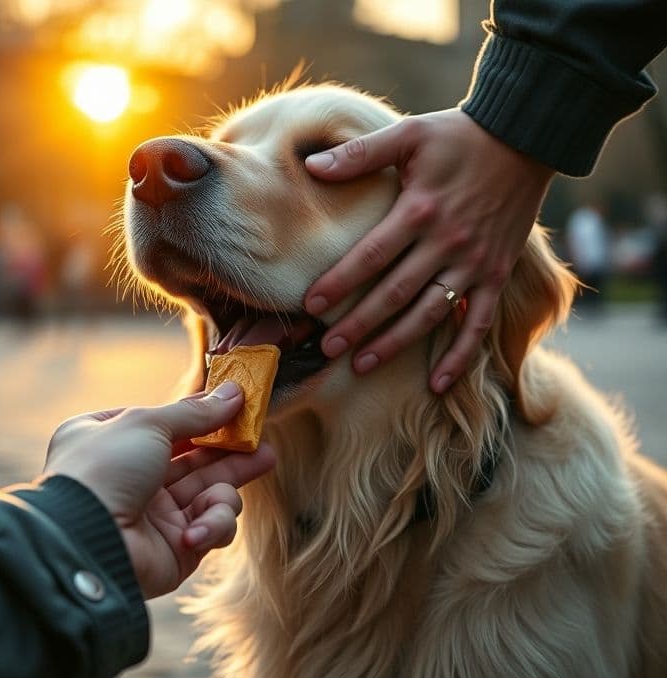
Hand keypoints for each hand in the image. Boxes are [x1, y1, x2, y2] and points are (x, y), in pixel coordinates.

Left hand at [43, 382, 275, 598]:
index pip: (166, 426)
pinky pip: (210, 529)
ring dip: (233, 483)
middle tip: (262, 440)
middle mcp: (131, 478)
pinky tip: (196, 531)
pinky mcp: (175, 548)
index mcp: (110, 442)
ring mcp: (154, 515)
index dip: (202, 417)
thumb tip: (234, 392)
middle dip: (232, 450)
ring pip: (210, 494)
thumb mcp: (149, 424)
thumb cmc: (106, 470)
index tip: (237, 407)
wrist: (87, 542)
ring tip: (261, 464)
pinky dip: (212, 526)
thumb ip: (196, 412)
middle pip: (195, 460)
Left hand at [305, 108, 554, 391]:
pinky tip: (438, 384)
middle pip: (394, 294)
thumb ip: (360, 154)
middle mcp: (447, 243)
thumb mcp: (409, 134)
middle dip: (357, 324)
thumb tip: (310, 166)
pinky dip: (460, 357)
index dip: (339, 283)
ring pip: (429, 315)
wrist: (525, 137)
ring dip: (395, 343)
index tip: (310, 306)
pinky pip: (478, 324)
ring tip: (362, 365)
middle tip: (326, 349)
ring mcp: (474, 264)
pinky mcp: (496, 275)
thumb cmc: (460, 136)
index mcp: (420, 211)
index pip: (370, 256)